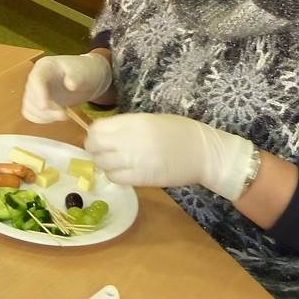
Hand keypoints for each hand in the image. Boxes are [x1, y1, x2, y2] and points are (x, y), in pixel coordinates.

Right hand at [20, 53, 113, 122]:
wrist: (86, 80)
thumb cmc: (83, 71)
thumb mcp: (83, 71)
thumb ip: (76, 77)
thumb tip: (70, 84)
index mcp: (45, 66)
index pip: (36, 79)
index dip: (39, 93)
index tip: (46, 106)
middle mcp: (36, 78)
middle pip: (31, 95)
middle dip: (46, 108)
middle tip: (64, 114)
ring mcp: (35, 90)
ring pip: (29, 106)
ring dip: (44, 115)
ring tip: (63, 115)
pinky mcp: (37, 102)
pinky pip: (31, 113)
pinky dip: (42, 119)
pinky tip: (56, 117)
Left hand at [87, 113, 256, 200]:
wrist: (205, 154)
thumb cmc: (181, 132)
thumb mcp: (152, 120)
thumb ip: (128, 126)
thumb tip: (106, 134)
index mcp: (134, 122)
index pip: (98, 128)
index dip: (94, 134)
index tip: (99, 137)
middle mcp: (130, 139)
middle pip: (94, 145)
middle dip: (94, 149)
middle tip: (102, 151)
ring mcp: (135, 160)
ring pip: (102, 164)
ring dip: (104, 163)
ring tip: (114, 162)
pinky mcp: (142, 178)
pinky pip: (115, 178)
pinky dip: (114, 176)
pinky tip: (123, 173)